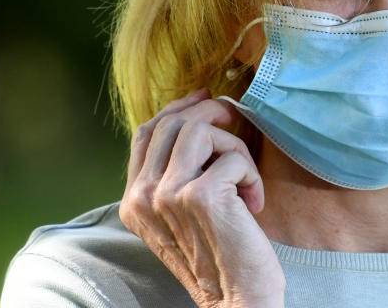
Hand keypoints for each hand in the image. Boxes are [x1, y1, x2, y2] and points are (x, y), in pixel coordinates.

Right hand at [120, 89, 284, 307]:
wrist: (236, 298)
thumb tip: (197, 117)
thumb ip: (176, 174)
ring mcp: (168, 194)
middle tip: (237, 122)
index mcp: (132, 200)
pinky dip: (252, 174)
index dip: (179, 107)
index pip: (147, 132)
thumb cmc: (220, 253)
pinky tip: (254, 202)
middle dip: (212, 115)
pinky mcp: (201, 195)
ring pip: (201, 130)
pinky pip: (233, 156)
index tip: (206, 99)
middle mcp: (142, 196)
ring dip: (235, 147)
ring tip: (245, 179)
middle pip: (174, 123)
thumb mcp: (183, 213)